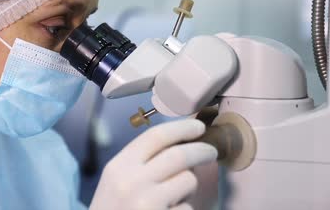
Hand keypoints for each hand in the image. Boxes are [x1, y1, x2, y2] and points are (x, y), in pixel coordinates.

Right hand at [89, 119, 216, 209]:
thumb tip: (181, 142)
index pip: (155, 136)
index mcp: (118, 167)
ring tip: (176, 195)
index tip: (198, 127)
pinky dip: (183, 209)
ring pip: (188, 180)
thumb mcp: (117, 181)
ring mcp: (147, 204)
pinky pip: (188, 208)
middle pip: (179, 154)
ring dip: (190, 185)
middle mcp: (131, 183)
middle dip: (202, 150)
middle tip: (211, 151)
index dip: (182, 128)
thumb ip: (141, 162)